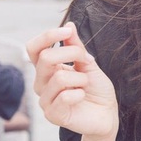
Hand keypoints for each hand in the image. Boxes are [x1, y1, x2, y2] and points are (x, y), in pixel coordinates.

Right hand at [26, 23, 118, 140]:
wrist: (107, 114)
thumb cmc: (96, 89)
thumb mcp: (88, 63)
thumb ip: (76, 47)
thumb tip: (68, 25)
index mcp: (46, 68)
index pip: (33, 48)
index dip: (48, 36)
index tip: (67, 32)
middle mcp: (41, 83)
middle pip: (46, 58)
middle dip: (72, 54)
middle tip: (87, 62)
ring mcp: (45, 100)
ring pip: (59, 77)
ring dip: (80, 78)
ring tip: (84, 85)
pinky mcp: (52, 115)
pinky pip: (64, 97)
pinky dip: (79, 94)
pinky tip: (82, 97)